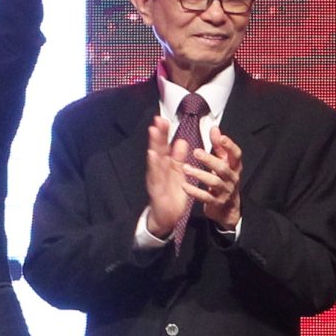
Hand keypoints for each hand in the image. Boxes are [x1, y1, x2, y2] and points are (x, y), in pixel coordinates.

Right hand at [142, 120, 192, 240]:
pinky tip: (153, 155)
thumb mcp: (178, 174)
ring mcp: (156, 178)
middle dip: (158, 135)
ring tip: (154, 131)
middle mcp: (159, 169)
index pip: (164, 146)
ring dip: (154, 145)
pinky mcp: (156, 188)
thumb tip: (182, 141)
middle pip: (158, 149)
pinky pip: (155, 175)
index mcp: (166, 164)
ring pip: (155, 159)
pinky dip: (154, 164)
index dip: (164, 133)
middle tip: (158, 120)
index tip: (163, 119)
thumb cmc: (172, 193)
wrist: (167, 216)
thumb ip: (179, 158)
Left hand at [184, 130, 243, 231]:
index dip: (230, 146)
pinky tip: (184, 186)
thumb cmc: (224, 181)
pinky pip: (206, 197)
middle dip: (210, 159)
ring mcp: (225, 191)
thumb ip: (219, 147)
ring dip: (199, 174)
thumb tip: (215, 128)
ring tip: (186, 168)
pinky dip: (195, 192)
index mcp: (234, 167)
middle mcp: (232, 178)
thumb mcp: (224, 164)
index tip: (221, 138)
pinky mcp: (216, 203)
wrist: (228, 209)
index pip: (236, 155)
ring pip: (214, 182)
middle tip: (196, 152)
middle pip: (223, 168)